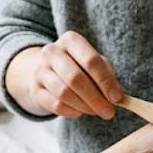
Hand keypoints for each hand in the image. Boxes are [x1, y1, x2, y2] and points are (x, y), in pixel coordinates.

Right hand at [8, 31, 123, 118]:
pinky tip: (80, 111)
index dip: (106, 81)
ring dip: (85, 107)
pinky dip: (72, 112)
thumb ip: (108, 76)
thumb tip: (118, 96)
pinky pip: (55, 105)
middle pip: (75, 78)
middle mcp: (52, 52)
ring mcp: (40, 71)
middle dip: (95, 98)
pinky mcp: (34, 90)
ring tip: (96, 111)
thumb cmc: (79, 65)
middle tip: (109, 112)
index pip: (91, 61)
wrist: (47, 70)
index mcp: (71, 40)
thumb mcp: (94, 64)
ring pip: (64, 94)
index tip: (118, 98)